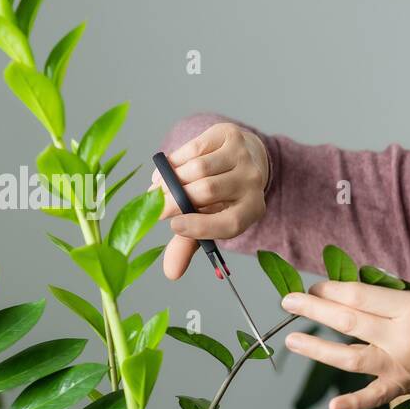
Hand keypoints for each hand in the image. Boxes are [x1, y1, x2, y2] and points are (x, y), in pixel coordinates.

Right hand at [150, 122, 269, 279]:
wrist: (243, 157)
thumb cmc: (222, 196)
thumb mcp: (211, 219)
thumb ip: (190, 243)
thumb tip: (170, 273)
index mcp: (253, 209)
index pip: (230, 223)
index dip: (200, 227)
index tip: (173, 226)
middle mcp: (253, 182)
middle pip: (208, 192)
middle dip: (175, 201)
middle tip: (156, 207)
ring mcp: (243, 156)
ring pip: (197, 169)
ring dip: (170, 180)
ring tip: (158, 189)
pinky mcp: (229, 135)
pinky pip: (194, 149)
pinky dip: (174, 161)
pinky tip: (165, 171)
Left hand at [280, 281, 409, 408]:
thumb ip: (402, 295)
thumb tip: (365, 288)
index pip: (361, 295)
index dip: (332, 289)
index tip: (314, 285)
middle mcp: (403, 335)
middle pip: (348, 319)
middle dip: (314, 309)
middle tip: (289, 301)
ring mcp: (402, 364)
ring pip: (350, 356)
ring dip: (318, 348)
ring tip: (293, 341)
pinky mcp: (406, 387)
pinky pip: (375, 397)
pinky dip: (354, 403)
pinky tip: (333, 406)